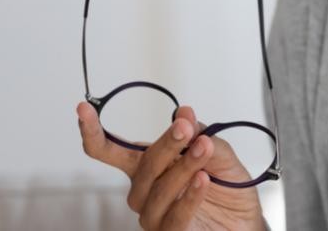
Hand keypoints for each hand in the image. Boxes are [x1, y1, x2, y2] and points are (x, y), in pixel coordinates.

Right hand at [77, 101, 264, 230]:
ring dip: (183, 167)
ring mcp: (155, 216)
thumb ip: (200, 134)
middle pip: (143, 166)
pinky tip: (202, 179)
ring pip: (159, 190)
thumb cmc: (226, 187)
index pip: (111, 151)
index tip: (83, 108)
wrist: (245, 221)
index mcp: (148, 167)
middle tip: (185, 127)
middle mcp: (144, 192)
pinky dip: (189, 197)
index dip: (94, 132)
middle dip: (166, 144)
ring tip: (204, 149)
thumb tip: (184, 112)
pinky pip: (175, 218)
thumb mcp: (218, 153)